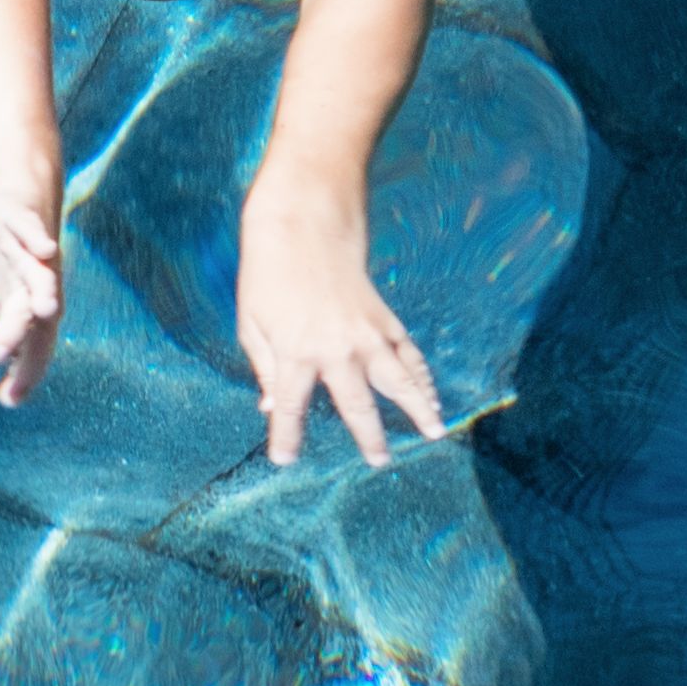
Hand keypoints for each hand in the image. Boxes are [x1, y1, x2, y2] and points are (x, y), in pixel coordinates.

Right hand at [0, 180, 63, 406]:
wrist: (24, 194)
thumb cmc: (19, 256)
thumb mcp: (13, 299)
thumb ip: (14, 344)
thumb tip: (12, 398)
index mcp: (37, 303)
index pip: (36, 344)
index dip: (26, 370)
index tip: (9, 401)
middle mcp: (40, 279)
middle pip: (34, 313)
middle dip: (21, 336)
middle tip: (0, 360)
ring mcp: (30, 247)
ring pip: (37, 271)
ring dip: (42, 288)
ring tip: (45, 309)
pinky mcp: (16, 214)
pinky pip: (27, 226)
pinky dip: (36, 236)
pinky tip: (46, 247)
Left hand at [235, 191, 442, 467]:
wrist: (303, 223)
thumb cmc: (267, 273)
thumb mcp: (251, 322)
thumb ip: (264, 368)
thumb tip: (269, 406)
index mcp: (294, 353)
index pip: (290, 408)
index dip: (287, 438)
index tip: (285, 460)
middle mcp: (335, 349)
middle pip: (357, 405)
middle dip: (369, 437)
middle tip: (380, 462)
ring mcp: (365, 333)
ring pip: (399, 380)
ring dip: (418, 407)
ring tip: (435, 433)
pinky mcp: (383, 317)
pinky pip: (407, 352)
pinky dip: (421, 374)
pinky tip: (431, 393)